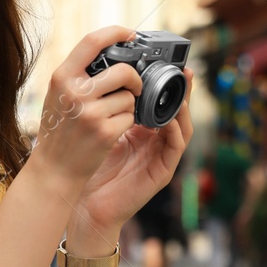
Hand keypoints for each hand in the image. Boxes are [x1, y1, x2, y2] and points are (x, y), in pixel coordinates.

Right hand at [27, 26, 147, 192]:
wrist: (54, 168)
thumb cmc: (59, 128)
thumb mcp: (58, 94)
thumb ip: (79, 73)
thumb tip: (115, 50)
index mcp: (62, 77)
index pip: (92, 41)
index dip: (116, 32)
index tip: (130, 34)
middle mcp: (75, 92)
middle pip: (123, 70)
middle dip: (134, 79)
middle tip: (133, 87)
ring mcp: (90, 112)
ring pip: (130, 96)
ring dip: (128, 105)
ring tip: (110, 116)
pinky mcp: (105, 131)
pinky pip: (131, 116)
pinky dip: (126, 123)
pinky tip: (110, 130)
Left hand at [70, 67, 193, 237]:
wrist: (83, 204)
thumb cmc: (85, 167)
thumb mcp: (95, 131)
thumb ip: (102, 109)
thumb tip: (98, 77)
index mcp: (138, 130)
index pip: (156, 102)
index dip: (162, 83)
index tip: (159, 62)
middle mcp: (153, 141)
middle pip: (174, 111)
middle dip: (180, 89)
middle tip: (181, 69)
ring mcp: (159, 156)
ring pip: (182, 126)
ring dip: (183, 107)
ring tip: (180, 89)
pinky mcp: (162, 171)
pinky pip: (176, 146)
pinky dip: (175, 130)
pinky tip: (168, 118)